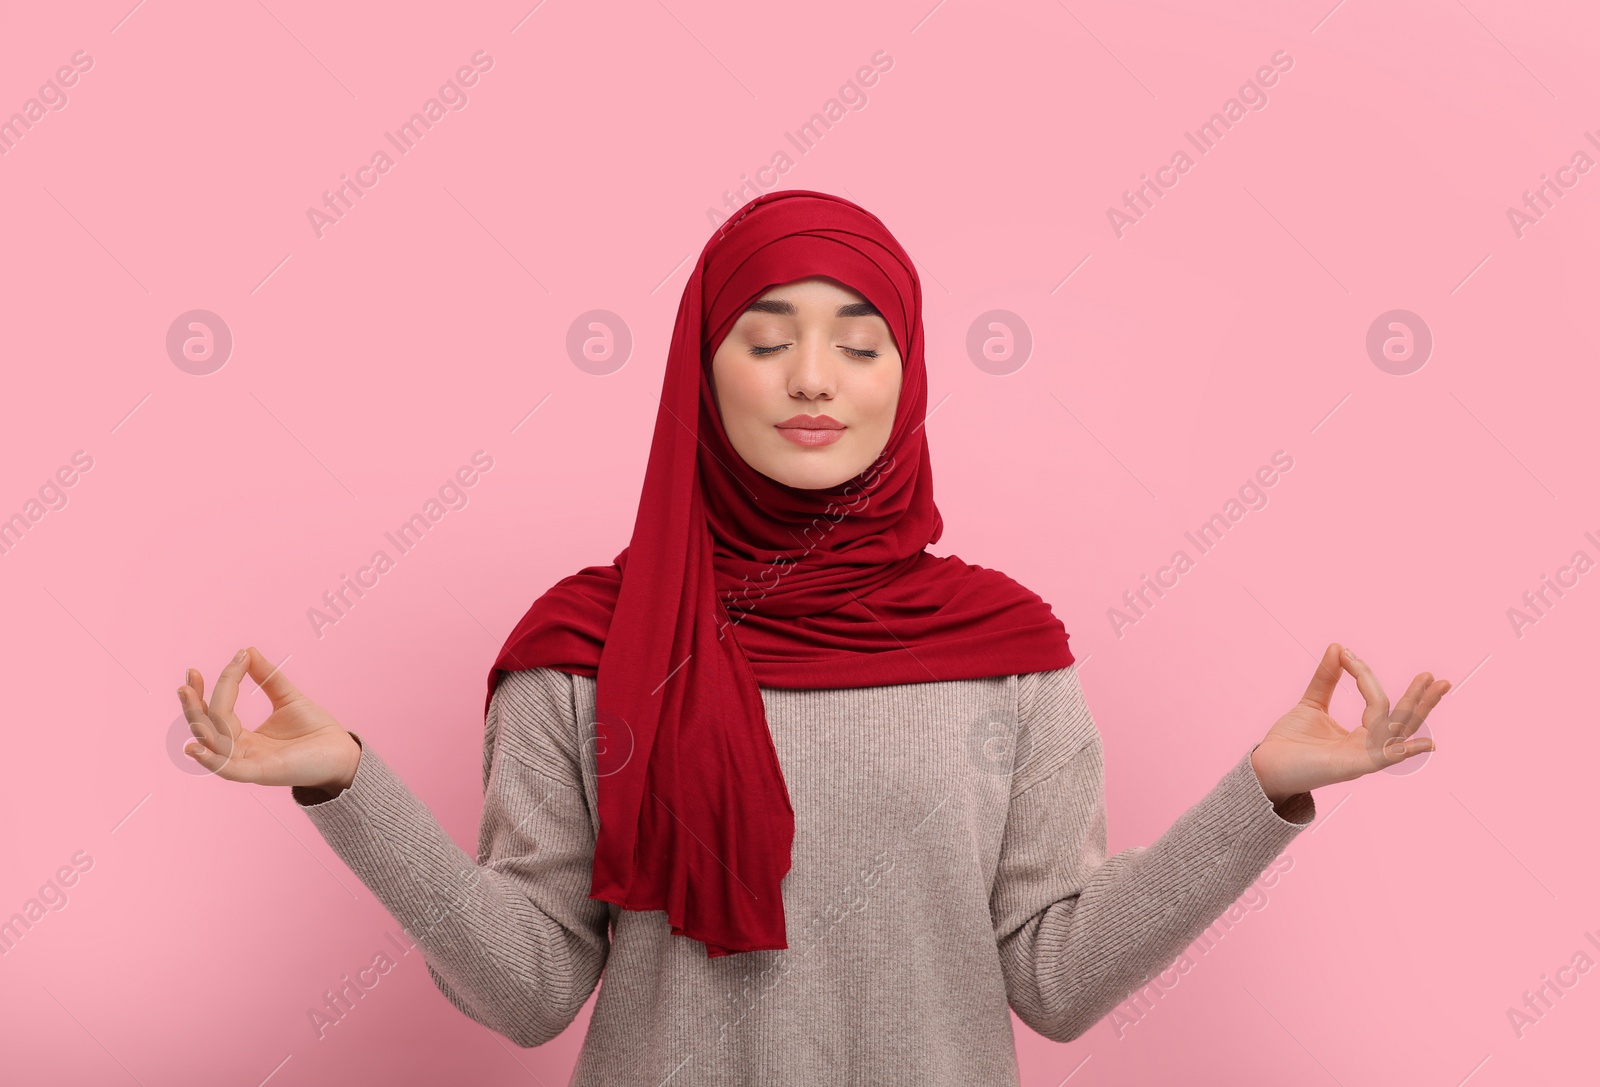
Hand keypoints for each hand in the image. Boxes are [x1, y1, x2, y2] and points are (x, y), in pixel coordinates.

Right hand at [178, 647, 360, 791]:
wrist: (344, 753)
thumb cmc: (316, 731)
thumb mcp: (288, 698)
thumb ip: (267, 677)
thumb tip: (247, 650)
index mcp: (243, 737)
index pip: (219, 709)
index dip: (220, 684)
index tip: (236, 656)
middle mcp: (240, 751)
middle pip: (207, 726)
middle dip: (194, 702)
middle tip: (189, 675)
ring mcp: (248, 763)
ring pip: (212, 741)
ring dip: (196, 718)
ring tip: (186, 692)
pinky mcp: (261, 773)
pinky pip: (228, 769)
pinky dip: (210, 760)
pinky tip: (194, 746)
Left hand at [1250, 643, 1450, 803]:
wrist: (1265, 765)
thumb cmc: (1289, 742)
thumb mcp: (1312, 704)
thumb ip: (1326, 678)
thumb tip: (1338, 647)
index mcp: (1360, 733)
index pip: (1375, 700)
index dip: (1364, 674)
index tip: (1346, 653)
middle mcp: (1367, 746)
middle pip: (1401, 720)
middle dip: (1419, 698)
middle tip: (1435, 677)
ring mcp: (1362, 757)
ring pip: (1396, 730)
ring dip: (1416, 708)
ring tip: (1432, 686)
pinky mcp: (1352, 767)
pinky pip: (1383, 758)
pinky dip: (1404, 750)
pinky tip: (1425, 743)